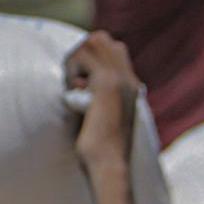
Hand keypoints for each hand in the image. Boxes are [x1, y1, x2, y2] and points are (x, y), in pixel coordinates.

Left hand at [67, 32, 146, 173]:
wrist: (109, 165)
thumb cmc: (101, 149)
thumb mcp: (101, 115)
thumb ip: (97, 96)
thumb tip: (80, 85)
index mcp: (131, 85)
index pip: (112, 47)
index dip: (90, 56)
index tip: (78, 82)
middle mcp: (128, 78)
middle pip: (101, 39)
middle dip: (80, 53)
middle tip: (73, 82)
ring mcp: (120, 79)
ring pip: (92, 42)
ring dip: (75, 60)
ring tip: (73, 87)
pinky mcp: (107, 85)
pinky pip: (84, 56)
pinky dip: (72, 68)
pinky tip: (73, 91)